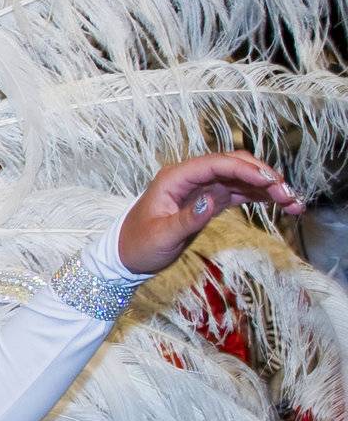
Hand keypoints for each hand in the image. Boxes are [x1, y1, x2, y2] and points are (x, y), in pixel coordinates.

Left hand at [117, 150, 302, 274]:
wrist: (126, 257)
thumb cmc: (138, 245)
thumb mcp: (161, 236)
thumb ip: (186, 219)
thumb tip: (210, 201)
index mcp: (174, 178)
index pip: (216, 164)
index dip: (245, 169)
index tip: (271, 182)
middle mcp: (189, 178)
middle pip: (233, 166)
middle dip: (263, 176)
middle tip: (289, 195)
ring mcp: (200, 188)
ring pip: (240, 179)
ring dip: (267, 188)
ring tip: (294, 203)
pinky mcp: (208, 201)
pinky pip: (238, 193)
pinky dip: (259, 197)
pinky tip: (281, 204)